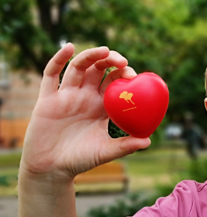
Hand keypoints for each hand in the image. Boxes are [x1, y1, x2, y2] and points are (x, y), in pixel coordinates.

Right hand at [20, 43, 150, 181]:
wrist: (51, 169)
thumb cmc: (80, 160)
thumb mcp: (105, 152)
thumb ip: (125, 146)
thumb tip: (149, 141)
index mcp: (102, 107)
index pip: (115, 83)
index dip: (124, 75)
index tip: (133, 75)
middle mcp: (86, 97)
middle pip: (99, 71)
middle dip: (111, 61)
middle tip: (121, 61)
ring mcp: (67, 96)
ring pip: (79, 68)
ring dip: (91, 56)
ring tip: (104, 50)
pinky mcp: (47, 99)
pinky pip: (51, 75)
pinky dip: (58, 59)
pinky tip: (69, 47)